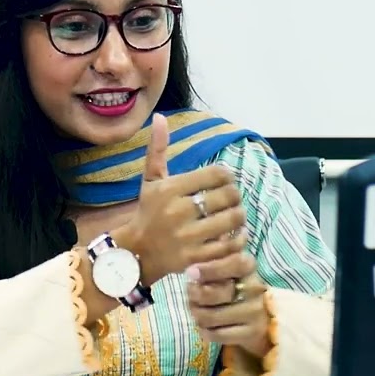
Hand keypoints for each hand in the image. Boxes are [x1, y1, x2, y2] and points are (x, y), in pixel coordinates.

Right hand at [113, 113, 247, 284]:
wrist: (135, 254)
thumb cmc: (147, 212)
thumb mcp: (150, 180)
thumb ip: (157, 149)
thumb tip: (159, 117)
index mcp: (169, 189)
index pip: (216, 174)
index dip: (227, 175)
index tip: (224, 180)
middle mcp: (178, 211)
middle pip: (227, 196)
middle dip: (235, 196)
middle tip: (233, 198)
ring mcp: (187, 237)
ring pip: (231, 220)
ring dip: (239, 216)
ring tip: (235, 215)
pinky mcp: (195, 258)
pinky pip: (228, 245)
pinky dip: (237, 239)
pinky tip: (234, 234)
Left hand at [186, 252, 271, 358]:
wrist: (266, 317)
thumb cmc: (239, 286)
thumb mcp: (230, 267)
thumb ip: (216, 256)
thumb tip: (199, 257)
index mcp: (249, 267)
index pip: (234, 264)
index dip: (210, 269)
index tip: (190, 272)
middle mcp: (255, 289)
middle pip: (216, 293)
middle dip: (194, 295)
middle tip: (190, 293)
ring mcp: (255, 313)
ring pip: (211, 316)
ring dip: (196, 313)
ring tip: (195, 309)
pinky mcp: (251, 334)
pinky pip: (216, 334)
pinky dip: (204, 330)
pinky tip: (204, 325)